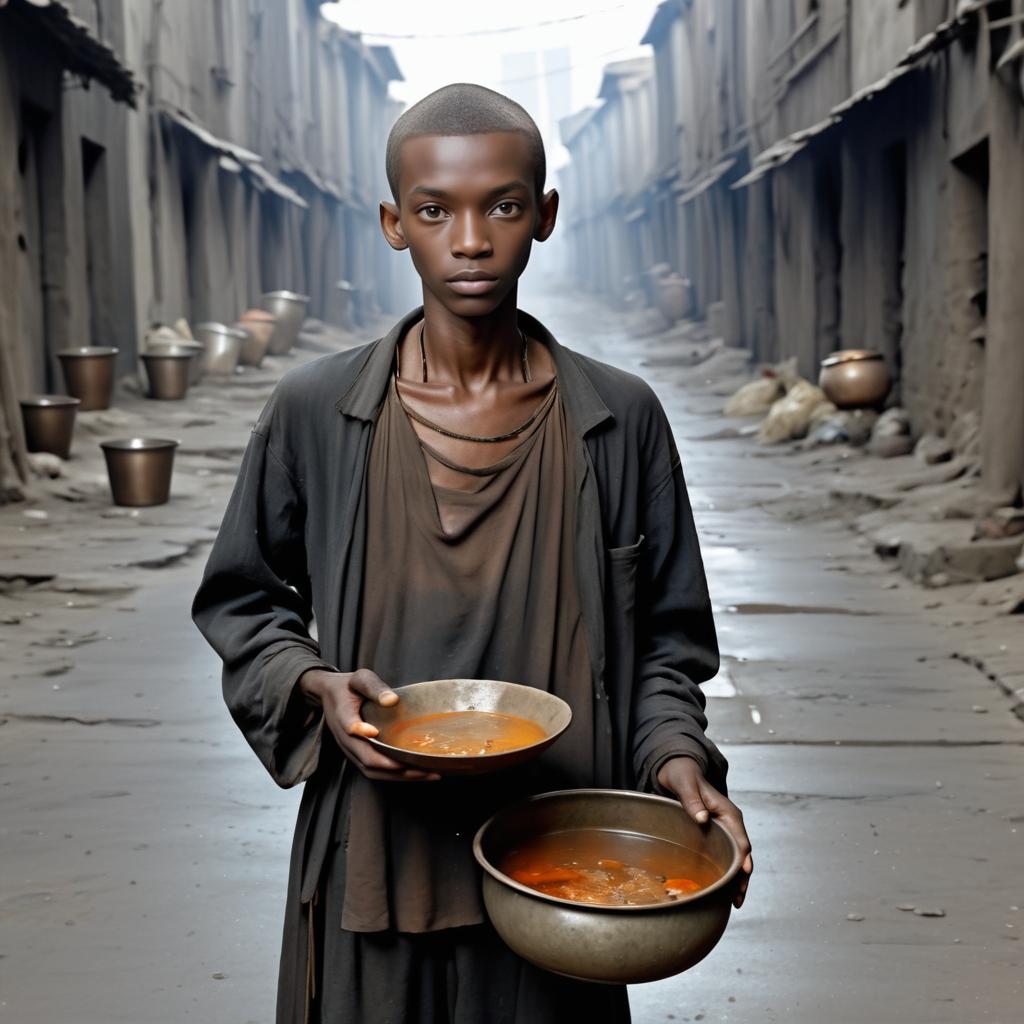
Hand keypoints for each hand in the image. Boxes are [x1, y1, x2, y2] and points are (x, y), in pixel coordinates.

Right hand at [299, 668, 439, 781]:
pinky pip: (374, 771)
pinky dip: (395, 775)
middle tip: (425, 768)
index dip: (362, 732)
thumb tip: (392, 700)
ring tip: (428, 774)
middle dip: (396, 766)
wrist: (330, 696)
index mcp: (343, 715)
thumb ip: (374, 687)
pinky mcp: (357, 756)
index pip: (350, 728)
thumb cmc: (349, 686)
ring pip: (372, 771)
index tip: (375, 731)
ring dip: (400, 776)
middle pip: (368, 759)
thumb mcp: (360, 679)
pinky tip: (416, 772)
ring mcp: (350, 751)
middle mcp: (346, 739)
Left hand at [657, 756, 751, 908]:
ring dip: (736, 880)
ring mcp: (724, 831)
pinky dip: (726, 872)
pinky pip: (725, 856)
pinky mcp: (716, 837)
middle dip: (742, 877)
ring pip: (736, 859)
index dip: (743, 858)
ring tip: (735, 902)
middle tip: (738, 899)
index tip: (744, 873)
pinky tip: (722, 889)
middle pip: (742, 854)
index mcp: (728, 812)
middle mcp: (730, 824)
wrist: (680, 772)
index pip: (740, 839)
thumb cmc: (683, 776)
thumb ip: (693, 801)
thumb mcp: (685, 784)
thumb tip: (703, 820)